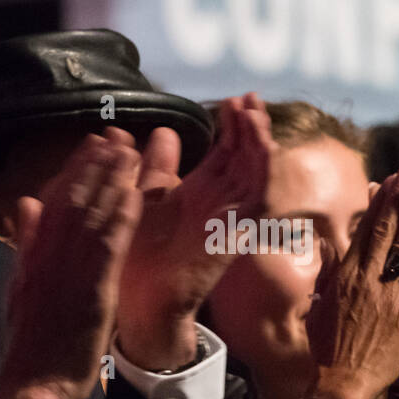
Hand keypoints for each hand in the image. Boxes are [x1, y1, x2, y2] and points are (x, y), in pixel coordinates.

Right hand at [0, 134, 142, 398]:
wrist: (34, 380)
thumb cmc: (32, 340)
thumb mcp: (21, 285)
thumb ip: (27, 243)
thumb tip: (26, 203)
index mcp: (34, 253)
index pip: (56, 200)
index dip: (75, 168)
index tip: (92, 142)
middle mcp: (50, 255)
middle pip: (74, 198)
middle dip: (96, 164)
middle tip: (116, 134)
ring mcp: (70, 271)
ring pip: (92, 215)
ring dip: (113, 181)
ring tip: (130, 151)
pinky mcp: (91, 291)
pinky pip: (108, 248)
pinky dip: (121, 219)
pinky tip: (136, 195)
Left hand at [114, 93, 273, 369]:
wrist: (136, 299)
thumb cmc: (138, 255)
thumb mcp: (145, 198)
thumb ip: (156, 167)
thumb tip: (162, 132)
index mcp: (200, 194)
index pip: (227, 153)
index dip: (233, 127)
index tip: (234, 99)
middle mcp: (220, 204)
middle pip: (247, 158)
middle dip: (252, 127)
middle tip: (250, 98)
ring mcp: (230, 220)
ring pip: (257, 175)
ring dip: (260, 143)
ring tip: (255, 114)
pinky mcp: (234, 235)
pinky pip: (258, 202)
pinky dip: (262, 173)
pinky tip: (261, 147)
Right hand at [304, 168, 398, 398]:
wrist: (342, 382)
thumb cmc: (328, 347)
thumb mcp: (320, 304)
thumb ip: (326, 271)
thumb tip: (326, 242)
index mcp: (347, 274)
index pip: (366, 228)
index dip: (380, 200)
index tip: (391, 178)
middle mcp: (368, 278)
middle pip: (386, 229)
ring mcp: (390, 294)